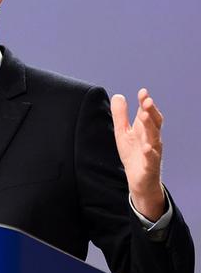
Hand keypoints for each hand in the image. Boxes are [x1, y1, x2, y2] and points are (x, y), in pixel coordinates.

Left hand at [111, 89, 164, 221]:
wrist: (138, 180)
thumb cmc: (133, 153)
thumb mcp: (122, 132)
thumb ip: (120, 115)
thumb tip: (118, 95)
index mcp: (145, 130)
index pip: (148, 113)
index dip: (146, 103)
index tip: (142, 92)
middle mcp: (151, 139)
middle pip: (154, 123)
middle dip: (151, 111)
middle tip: (146, 100)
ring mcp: (152, 153)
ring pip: (154, 138)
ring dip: (150, 127)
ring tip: (143, 115)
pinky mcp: (149, 166)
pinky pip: (151, 159)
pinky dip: (150, 153)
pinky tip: (147, 147)